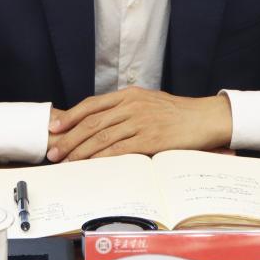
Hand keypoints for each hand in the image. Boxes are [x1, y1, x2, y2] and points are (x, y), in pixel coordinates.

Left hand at [46, 88, 231, 161]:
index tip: (55, 127)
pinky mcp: (150, 139)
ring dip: (80, 151)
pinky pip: (119, 150)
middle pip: (92, 123)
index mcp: (129, 95)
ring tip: (66, 161)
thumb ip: (126, 108)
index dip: (70, 117)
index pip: (92, 105)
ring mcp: (141, 121)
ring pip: (101, 137)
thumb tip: (103, 122)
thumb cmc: (178, 113)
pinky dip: (101, 158)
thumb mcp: (149, 102)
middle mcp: (132, 105)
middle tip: (54, 151)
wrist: (205, 118)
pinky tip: (90, 165)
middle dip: (69, 138)